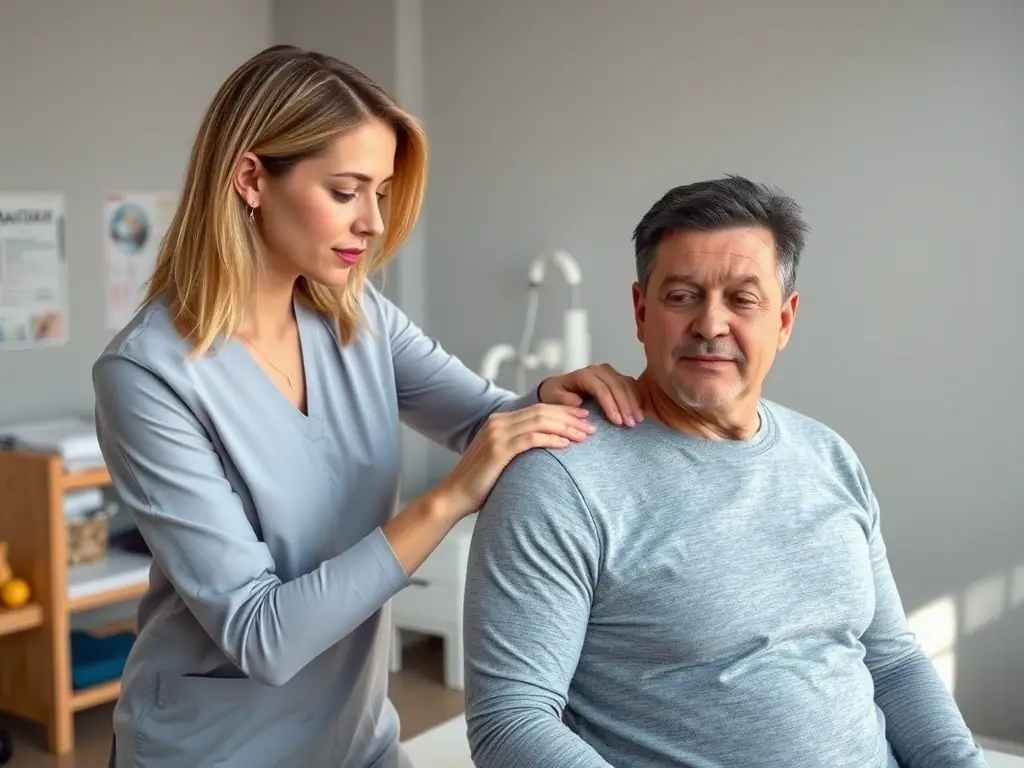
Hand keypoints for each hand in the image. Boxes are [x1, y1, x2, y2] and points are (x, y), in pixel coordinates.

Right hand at [438, 403, 595, 517]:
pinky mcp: (499, 449)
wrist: (454, 496)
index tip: (583, 419)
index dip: (563, 412)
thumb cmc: (480, 483)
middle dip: (570, 417)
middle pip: (542, 412)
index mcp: (499, 421)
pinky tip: (567, 444)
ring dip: (566, 427)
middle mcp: (498, 422)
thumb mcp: (501, 458)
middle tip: (591, 425)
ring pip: (540, 422)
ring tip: (585, 435)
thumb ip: (518, 448)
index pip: (538, 409)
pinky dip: (552, 439)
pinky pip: (532, 438)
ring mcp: (497, 434)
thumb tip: (545, 450)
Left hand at [538, 363, 644, 426]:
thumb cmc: (556, 395)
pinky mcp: (616, 377)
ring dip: (633, 402)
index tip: (617, 422)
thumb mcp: (553, 398)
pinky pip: (630, 384)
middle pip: (616, 386)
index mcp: (583, 375)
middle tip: (631, 424)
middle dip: (625, 406)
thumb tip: (577, 401)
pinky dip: (637, 397)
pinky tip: (640, 411)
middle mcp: (597, 371)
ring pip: (626, 384)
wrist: (558, 388)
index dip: (610, 405)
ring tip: (638, 420)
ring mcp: (608, 372)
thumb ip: (563, 400)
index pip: (601, 388)